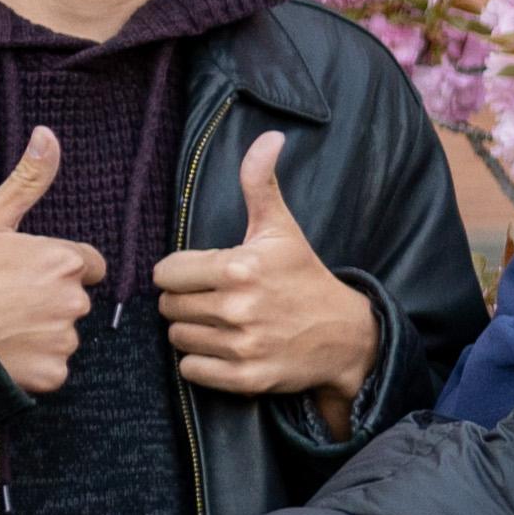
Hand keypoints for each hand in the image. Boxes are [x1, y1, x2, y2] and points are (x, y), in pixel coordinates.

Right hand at [0, 127, 101, 397]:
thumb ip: (28, 180)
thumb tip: (48, 134)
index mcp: (64, 261)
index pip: (88, 265)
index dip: (57, 267)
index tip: (26, 272)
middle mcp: (73, 302)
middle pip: (74, 300)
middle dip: (47, 300)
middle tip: (3, 299)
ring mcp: (62, 341)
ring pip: (62, 335)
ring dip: (39, 332)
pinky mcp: (51, 375)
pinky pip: (51, 369)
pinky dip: (31, 364)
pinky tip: (1, 352)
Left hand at [155, 132, 382, 414]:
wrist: (346, 336)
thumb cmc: (304, 277)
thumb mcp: (281, 229)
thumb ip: (261, 183)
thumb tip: (269, 137)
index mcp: (240, 267)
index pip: (166, 273)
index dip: (181, 272)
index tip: (206, 275)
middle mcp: (239, 308)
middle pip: (169, 306)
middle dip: (186, 301)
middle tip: (215, 300)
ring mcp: (243, 345)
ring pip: (177, 338)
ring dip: (192, 332)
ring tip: (221, 324)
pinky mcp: (246, 378)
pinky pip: (191, 370)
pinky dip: (201, 363)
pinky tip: (225, 349)